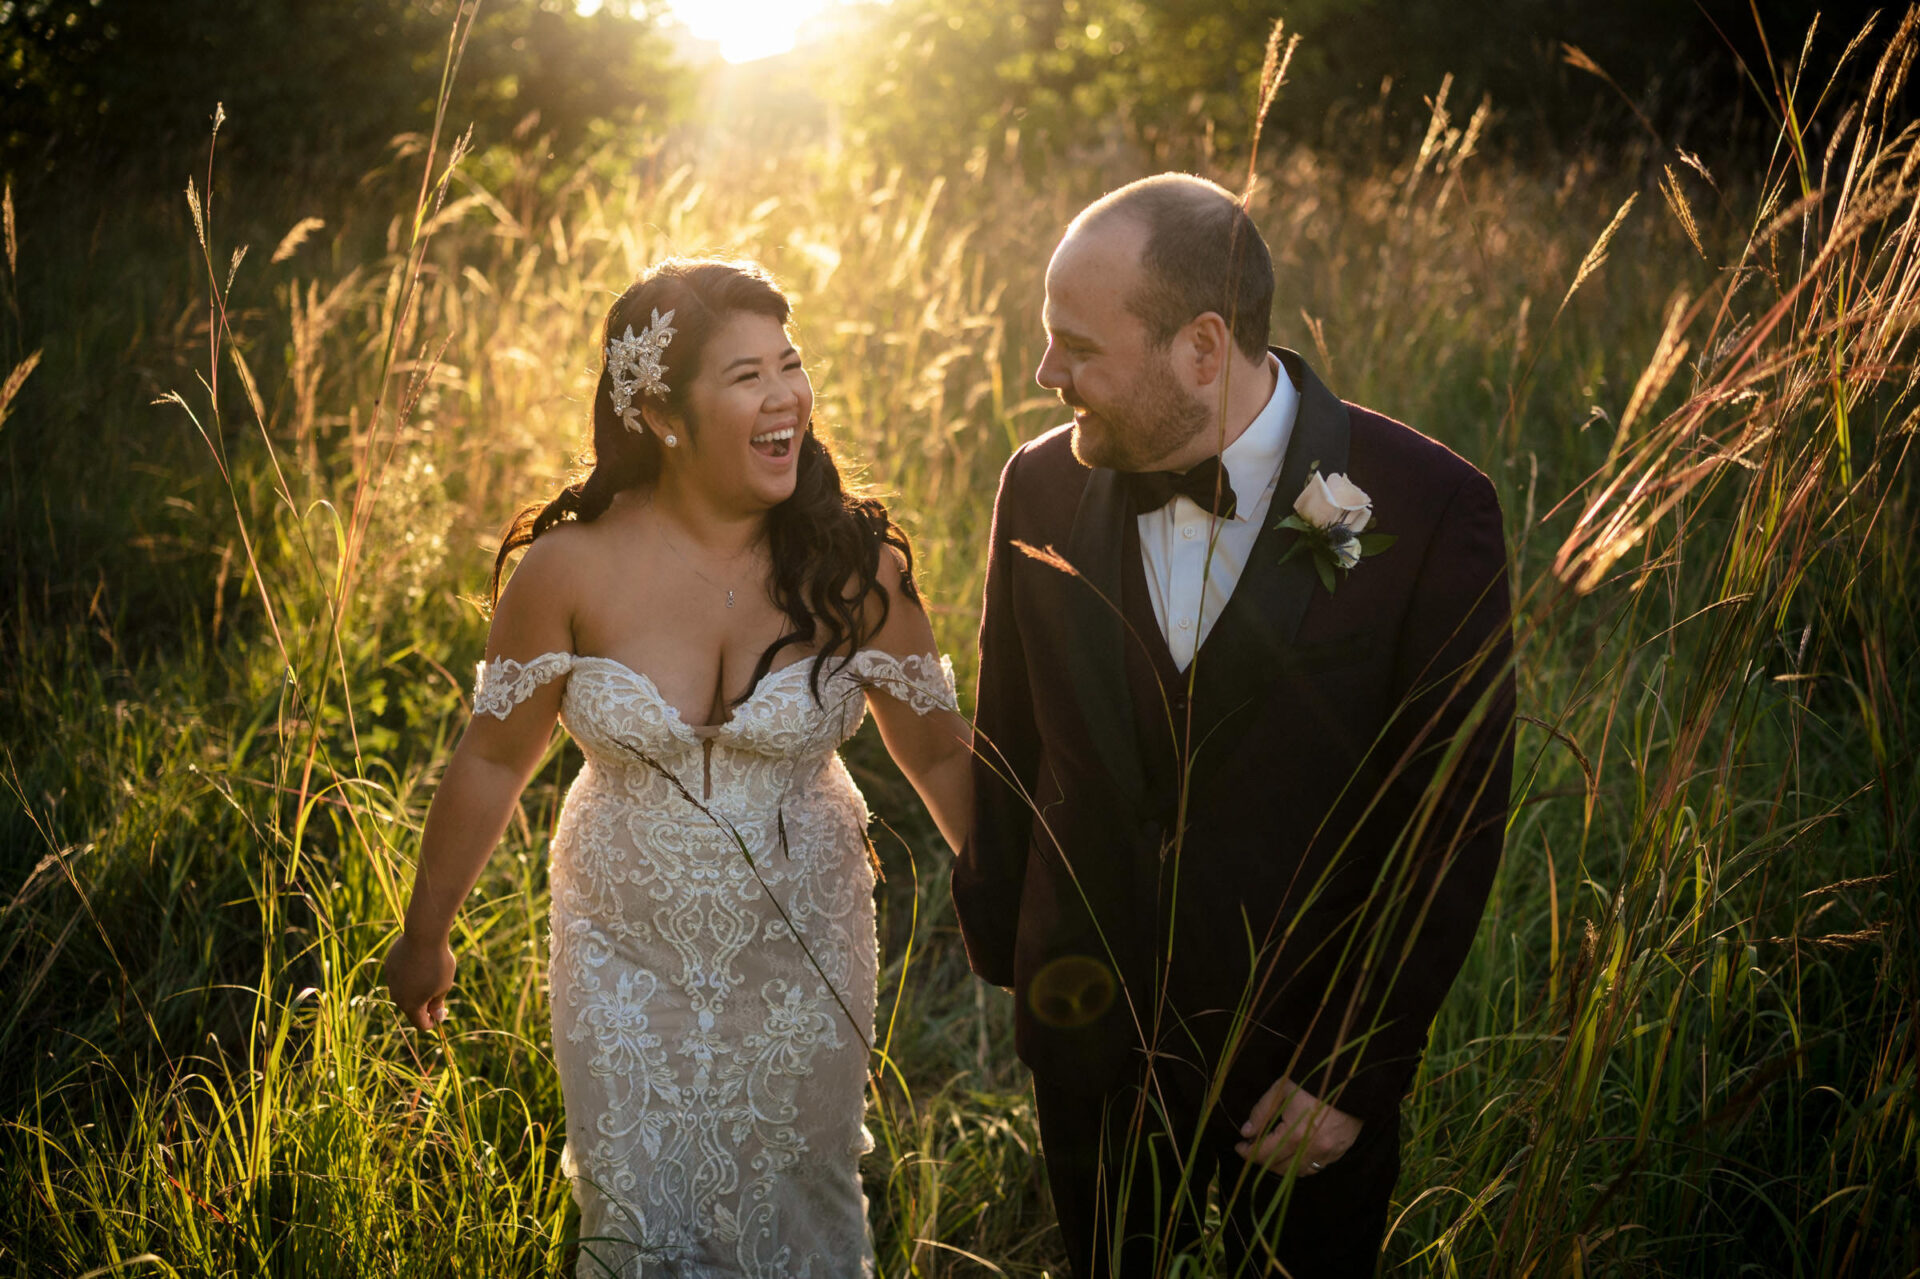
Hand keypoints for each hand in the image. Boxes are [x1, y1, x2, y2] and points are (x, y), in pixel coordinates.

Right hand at [384, 930, 455, 1032]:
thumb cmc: (438, 963)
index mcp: (410, 1005)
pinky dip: (410, 975)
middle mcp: (396, 996)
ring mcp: (391, 981)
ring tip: (431, 972)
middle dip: (425, 1004)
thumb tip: (437, 1017)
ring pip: (405, 991)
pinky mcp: (389, 966)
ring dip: (417, 988)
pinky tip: (420, 961)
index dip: (433, 1022)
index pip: (421, 1025)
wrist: (424, 935)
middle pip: (411, 1008)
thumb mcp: (444, 985)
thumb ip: (438, 1003)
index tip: (443, 1010)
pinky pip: (400, 977)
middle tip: (440, 989)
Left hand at [1234, 1076, 1362, 1176]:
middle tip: (1252, 1148)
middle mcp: (1312, 1150)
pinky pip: (1315, 1167)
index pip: (1264, 1153)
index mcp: (1296, 1135)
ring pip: (1297, 1172)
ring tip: (1270, 1152)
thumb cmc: (1313, 1082)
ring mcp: (1328, 1154)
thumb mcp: (1281, 1090)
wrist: (1350, 1080)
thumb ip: (1261, 1112)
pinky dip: (1300, 1165)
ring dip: (1281, 1166)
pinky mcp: (1339, 1152)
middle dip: (1262, 1160)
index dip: (1247, 1152)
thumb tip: (1246, 1132)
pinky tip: (1293, 1154)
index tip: (1239, 1146)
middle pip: (1279, 1167)